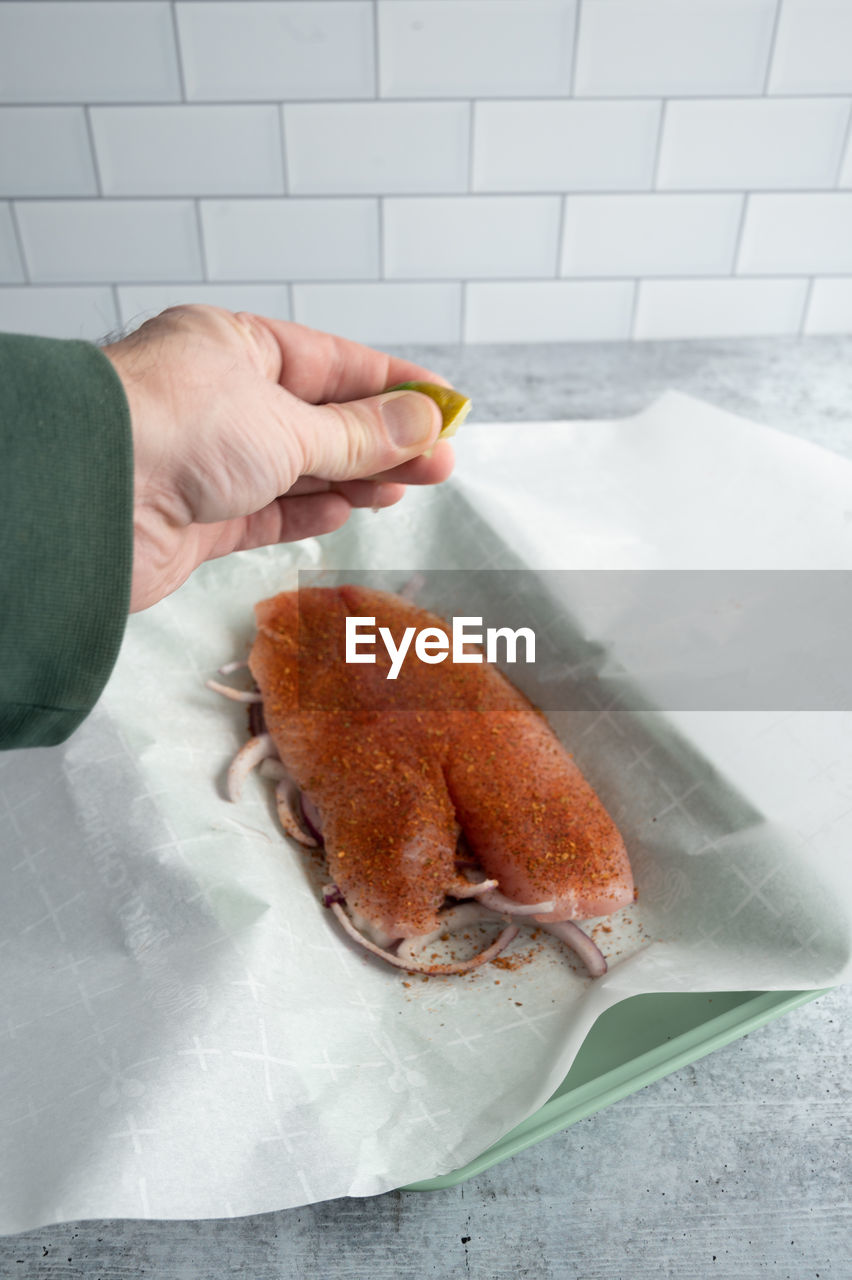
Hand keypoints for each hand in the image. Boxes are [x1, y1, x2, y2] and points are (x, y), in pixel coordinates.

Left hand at [102, 305, 453, 611]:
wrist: (91, 502)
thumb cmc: (170, 430)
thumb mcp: (287, 424)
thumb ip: (358, 434)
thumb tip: (421, 424)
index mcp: (232, 347)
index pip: (331, 361)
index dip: (393, 384)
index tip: (444, 404)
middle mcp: (218, 401)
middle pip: (320, 419)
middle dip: (383, 441)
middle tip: (440, 462)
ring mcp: (208, 461)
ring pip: (299, 469)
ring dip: (356, 478)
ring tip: (407, 488)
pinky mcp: (200, 519)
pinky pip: (269, 513)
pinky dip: (310, 513)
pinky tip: (348, 511)